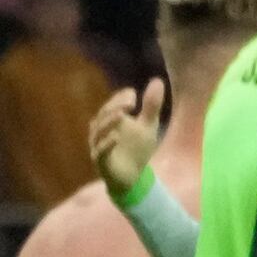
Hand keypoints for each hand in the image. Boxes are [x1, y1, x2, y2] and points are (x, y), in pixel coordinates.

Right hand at [89, 78, 162, 196]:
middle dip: (114, 107)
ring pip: (98, 133)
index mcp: (111, 121)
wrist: (134, 176)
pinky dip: (106, 144)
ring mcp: (99, 146)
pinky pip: (100, 152)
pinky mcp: (101, 162)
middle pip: (102, 116)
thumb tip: (157, 80)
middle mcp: (101, 132)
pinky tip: (115, 137)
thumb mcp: (148, 125)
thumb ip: (151, 105)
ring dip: (108, 122)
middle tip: (130, 102)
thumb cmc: (137, 148)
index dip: (119, 98)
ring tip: (121, 115)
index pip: (111, 105)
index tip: (133, 93)